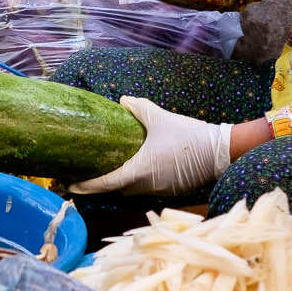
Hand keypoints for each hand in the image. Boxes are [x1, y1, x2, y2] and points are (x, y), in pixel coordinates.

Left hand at [70, 96, 233, 198]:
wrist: (220, 152)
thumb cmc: (188, 136)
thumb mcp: (160, 118)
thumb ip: (139, 109)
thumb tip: (123, 101)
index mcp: (138, 171)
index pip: (105, 183)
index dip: (87, 185)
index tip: (71, 185)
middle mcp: (145, 185)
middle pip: (116, 188)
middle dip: (101, 184)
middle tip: (87, 173)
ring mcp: (158, 189)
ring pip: (132, 189)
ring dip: (120, 182)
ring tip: (108, 169)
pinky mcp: (170, 189)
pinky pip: (146, 187)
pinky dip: (136, 180)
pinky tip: (136, 168)